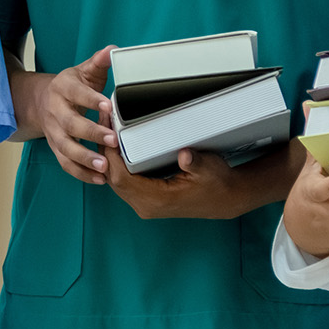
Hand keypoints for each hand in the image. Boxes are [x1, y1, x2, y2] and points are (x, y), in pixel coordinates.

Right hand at [34, 46, 117, 184]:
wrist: (41, 101)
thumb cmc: (71, 86)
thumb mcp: (83, 71)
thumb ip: (98, 62)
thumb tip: (113, 50)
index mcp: (63, 88)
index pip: (77, 93)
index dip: (91, 100)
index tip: (108, 106)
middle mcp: (55, 111)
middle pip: (70, 124)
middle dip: (91, 133)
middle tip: (112, 140)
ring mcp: (54, 132)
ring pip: (66, 148)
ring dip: (85, 158)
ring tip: (104, 167)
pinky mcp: (56, 148)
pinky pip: (66, 164)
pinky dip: (81, 173)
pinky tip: (100, 178)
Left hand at [106, 144, 268, 220]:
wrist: (227, 199)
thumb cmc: (218, 183)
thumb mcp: (209, 168)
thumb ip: (195, 162)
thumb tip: (185, 155)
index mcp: (156, 200)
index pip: (120, 178)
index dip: (110, 154)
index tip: (106, 131)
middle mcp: (146, 205)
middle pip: (112, 178)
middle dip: (104, 150)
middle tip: (101, 122)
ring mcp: (145, 204)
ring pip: (115, 180)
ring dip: (108, 156)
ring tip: (106, 130)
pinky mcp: (147, 199)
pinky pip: (123, 182)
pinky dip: (117, 164)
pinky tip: (116, 146)